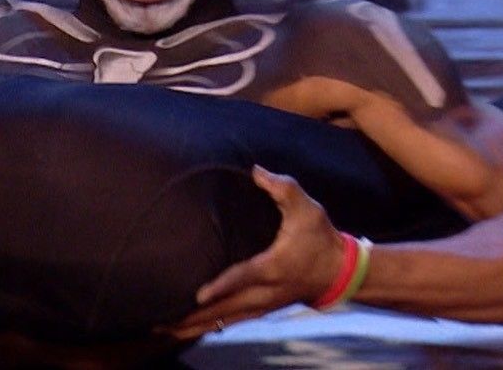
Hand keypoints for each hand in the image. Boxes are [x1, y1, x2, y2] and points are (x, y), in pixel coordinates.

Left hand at [165, 166, 343, 339]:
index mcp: (273, 266)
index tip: (198, 295)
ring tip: (166, 331)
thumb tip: (256, 170)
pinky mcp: (262, 308)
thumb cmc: (321, 238)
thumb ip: (283, 188)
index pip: (244, 277)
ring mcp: (264, 304)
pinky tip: (189, 329)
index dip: (222, 286)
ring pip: (227, 320)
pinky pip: (232, 321)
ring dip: (197, 326)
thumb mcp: (308, 209)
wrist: (339, 272)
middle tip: (163, 322)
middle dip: (196, 316)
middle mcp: (266, 292)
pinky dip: (210, 326)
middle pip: (227, 308)